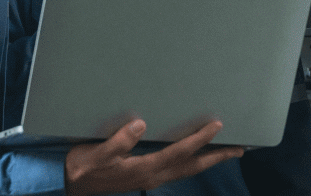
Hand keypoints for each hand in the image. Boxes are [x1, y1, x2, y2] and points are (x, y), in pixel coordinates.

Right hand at [64, 120, 242, 195]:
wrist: (70, 184)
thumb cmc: (82, 167)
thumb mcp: (97, 153)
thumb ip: (118, 142)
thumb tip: (141, 125)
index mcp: (145, 169)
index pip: (180, 152)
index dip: (200, 139)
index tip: (217, 125)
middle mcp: (153, 176)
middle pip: (192, 166)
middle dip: (217, 157)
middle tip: (240, 148)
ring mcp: (150, 178)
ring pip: (187, 170)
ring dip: (208, 160)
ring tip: (226, 151)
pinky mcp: (145, 176)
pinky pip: (177, 170)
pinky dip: (192, 162)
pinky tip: (194, 156)